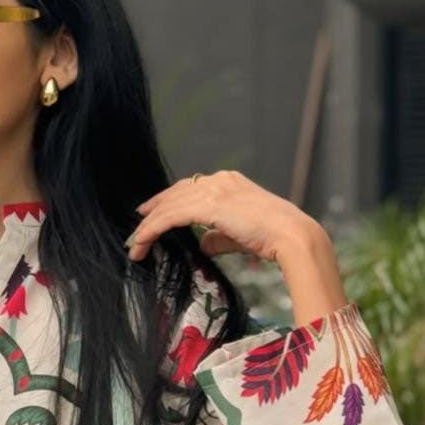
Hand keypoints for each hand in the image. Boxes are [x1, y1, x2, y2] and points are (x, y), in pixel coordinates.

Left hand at [124, 169, 328, 267]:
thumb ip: (218, 237)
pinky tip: (142, 240)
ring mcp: (214, 189)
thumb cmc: (272, 237)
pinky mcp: (208, 205)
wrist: (290, 235)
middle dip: (152, 212)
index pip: (188, 188)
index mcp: (228, 182)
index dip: (166, 201)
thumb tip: (203, 244)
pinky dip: (153, 229)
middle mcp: (219, 180)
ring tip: (134, 244)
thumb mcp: (238, 235)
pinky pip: (170, 216)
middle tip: (135, 229)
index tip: (149, 213)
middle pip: (174, 193)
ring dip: (148, 226)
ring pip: (169, 206)